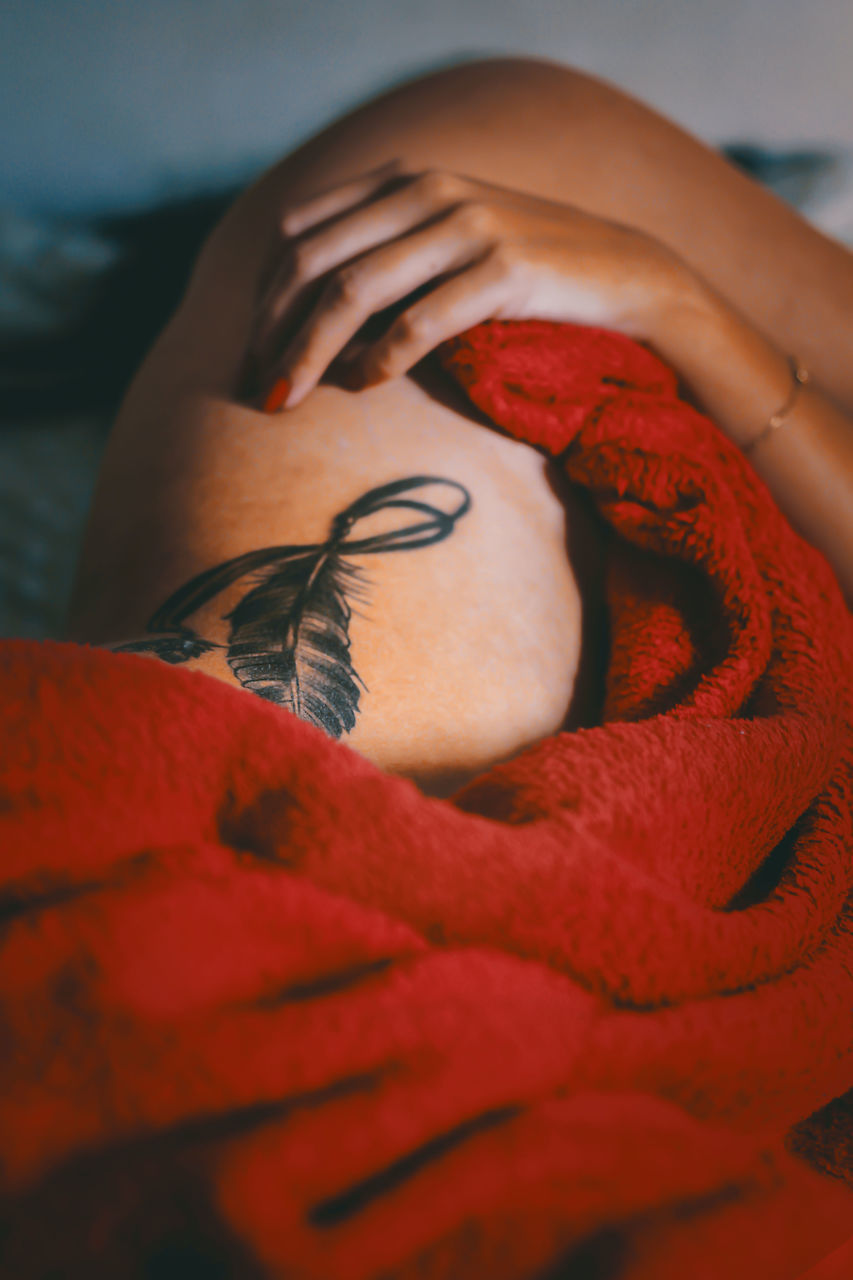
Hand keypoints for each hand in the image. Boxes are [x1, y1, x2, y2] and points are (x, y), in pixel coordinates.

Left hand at [247, 158, 694, 411]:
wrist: (622, 272)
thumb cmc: (524, 269)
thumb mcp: (446, 241)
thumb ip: (385, 252)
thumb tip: (308, 317)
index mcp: (404, 179)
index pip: (300, 231)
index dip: (264, 293)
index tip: (255, 347)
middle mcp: (428, 190)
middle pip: (315, 263)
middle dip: (273, 330)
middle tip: (259, 386)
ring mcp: (466, 227)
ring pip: (353, 291)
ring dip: (309, 351)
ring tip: (288, 397)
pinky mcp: (503, 271)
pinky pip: (417, 321)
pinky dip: (379, 359)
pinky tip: (364, 385)